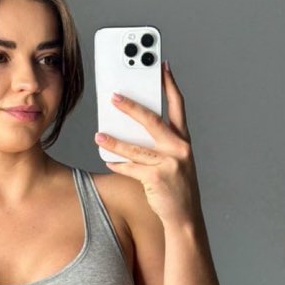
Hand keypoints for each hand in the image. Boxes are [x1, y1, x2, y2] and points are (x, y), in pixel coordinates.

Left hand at [95, 63, 202, 229]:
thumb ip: (158, 142)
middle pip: (152, 120)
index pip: (177, 105)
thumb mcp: (173, 160)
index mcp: (183, 140)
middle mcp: (179, 148)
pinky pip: (131, 167)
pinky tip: (107, 159)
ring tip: (99, 135)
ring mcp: (170, 163)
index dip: (169, 84)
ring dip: (114, 140)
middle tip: (113, 96)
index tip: (161, 66)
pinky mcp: (157, 178)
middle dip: (131, 106)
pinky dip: (118, 164)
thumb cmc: (176, 186)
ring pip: (135, 147)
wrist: (185, 218)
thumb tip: (129, 126)